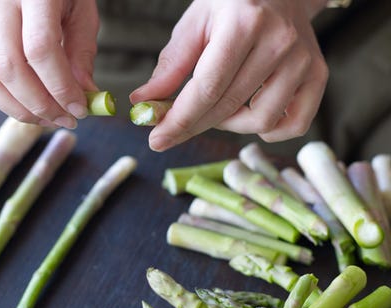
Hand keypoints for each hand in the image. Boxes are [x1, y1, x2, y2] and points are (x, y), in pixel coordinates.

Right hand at [0, 0, 98, 128]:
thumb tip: (86, 97)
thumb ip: (82, 53)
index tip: (80, 110)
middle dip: (40, 105)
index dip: (61, 88)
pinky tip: (16, 105)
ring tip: (46, 117)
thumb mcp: (82, 13)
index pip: (40, 49)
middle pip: (9, 69)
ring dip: (18, 110)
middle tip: (65, 119)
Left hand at [130, 0, 328, 150]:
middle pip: (228, 107)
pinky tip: (250, 115)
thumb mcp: (195, 24)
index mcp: (244, 22)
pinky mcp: (317, 75)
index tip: (157, 140)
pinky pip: (293, 125)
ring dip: (229, 125)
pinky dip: (268, 130)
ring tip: (217, 107)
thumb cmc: (232, 5)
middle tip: (171, 131)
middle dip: (193, 126)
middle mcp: (279, 41)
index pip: (206, 88)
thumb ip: (171, 66)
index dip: (179, 120)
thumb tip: (144, 105)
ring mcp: (303, 60)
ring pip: (259, 122)